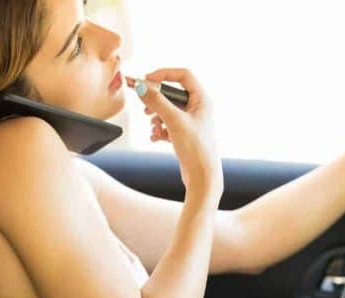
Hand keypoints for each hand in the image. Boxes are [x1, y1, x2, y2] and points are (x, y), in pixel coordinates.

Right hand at [130, 68, 221, 198]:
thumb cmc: (196, 149)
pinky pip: (167, 123)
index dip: (164, 74)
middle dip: (156, 100)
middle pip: (172, 93)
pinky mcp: (185, 134)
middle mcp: (198, 108)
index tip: (146, 80)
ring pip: (167, 109)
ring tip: (154, 127)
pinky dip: (159, 128)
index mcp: (202, 99)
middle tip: (145, 108)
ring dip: (156, 117)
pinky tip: (156, 138)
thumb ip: (157, 102)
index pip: (183, 75)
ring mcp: (191, 121)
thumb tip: (141, 87)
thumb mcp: (174, 121)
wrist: (202, 177)